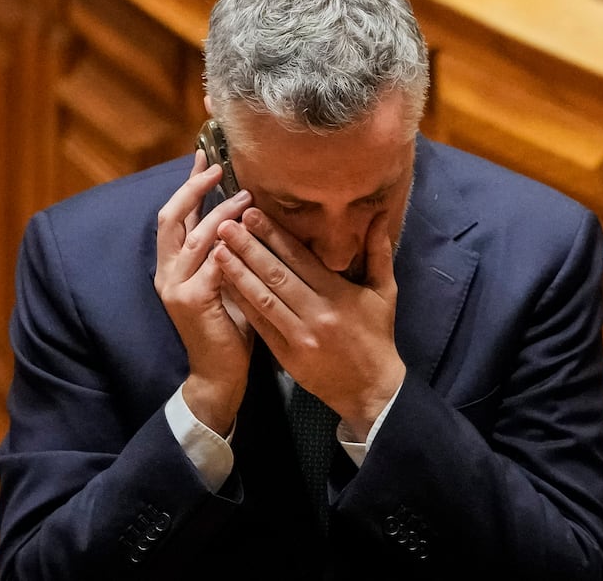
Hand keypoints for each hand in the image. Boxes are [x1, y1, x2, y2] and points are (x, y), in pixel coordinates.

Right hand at [154, 152, 254, 434]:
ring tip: (246, 198)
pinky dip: (227, 246)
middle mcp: (167, 271)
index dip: (187, 183)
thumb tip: (245, 214)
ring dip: (221, 213)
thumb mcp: (225, 280)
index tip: (204, 156)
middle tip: (218, 168)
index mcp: (172, 264)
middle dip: (194, 188)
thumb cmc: (229, 325)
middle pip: (172, 216)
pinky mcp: (191, 301)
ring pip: (195, 236)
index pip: (175, 214)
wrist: (218, 373)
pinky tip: (244, 232)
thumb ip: (226, 251)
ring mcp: (176, 286)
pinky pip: (211, 265)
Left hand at [215, 209, 405, 436]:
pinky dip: (241, 304)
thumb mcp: (384, 292)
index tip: (252, 213)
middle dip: (248, 247)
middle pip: (275, 274)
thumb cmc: (377, 335)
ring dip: (238, 273)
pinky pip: (259, 325)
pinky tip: (224, 285)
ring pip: (262, 299)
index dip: (274, 235)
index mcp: (338, 294)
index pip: (299, 258)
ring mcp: (298, 336)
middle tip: (225, 224)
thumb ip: (378, 253)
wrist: (372, 389)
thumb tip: (377, 216)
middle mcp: (315, 313)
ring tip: (217, 250)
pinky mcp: (285, 355)